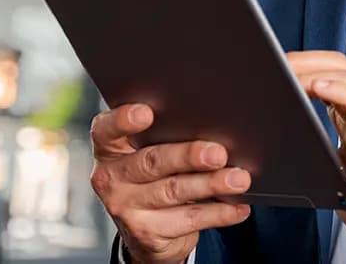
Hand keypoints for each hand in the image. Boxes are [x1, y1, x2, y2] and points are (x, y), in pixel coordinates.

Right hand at [90, 104, 251, 263]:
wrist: (145, 227)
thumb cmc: (153, 170)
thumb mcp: (148, 149)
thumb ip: (165, 132)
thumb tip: (213, 121)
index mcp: (110, 147)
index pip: (107, 129)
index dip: (124, 120)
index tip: (146, 113)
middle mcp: (112, 178)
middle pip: (152, 161)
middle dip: (188, 156)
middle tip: (218, 153)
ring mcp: (127, 208)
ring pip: (174, 191)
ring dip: (211, 184)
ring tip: (238, 178)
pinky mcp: (147, 234)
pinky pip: (189, 220)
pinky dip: (218, 212)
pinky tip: (238, 205)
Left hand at [287, 51, 345, 262]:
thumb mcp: (334, 174)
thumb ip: (315, 157)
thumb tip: (277, 156)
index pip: (329, 75)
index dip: (304, 65)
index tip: (276, 67)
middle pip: (337, 66)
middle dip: (306, 58)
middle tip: (278, 62)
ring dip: (316, 69)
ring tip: (291, 71)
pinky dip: (340, 90)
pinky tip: (319, 87)